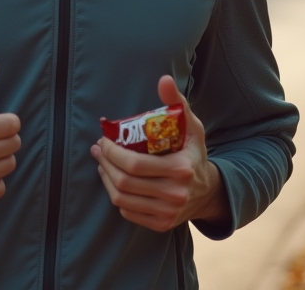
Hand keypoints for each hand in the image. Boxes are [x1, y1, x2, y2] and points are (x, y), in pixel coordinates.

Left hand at [90, 75, 227, 231]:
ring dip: (105, 179)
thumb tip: (164, 79)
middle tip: (97, 150)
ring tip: (101, 163)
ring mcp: (167, 212)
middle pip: (125, 182)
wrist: (207, 191)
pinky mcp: (160, 224)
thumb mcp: (191, 126)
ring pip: (122, 198)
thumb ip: (177, 102)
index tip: (103, 140)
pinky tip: (113, 181)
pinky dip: (116, 195)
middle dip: (104, 163)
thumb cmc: (193, 152)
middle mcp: (175, 194)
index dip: (112, 152)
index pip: (135, 164)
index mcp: (181, 169)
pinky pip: (127, 211)